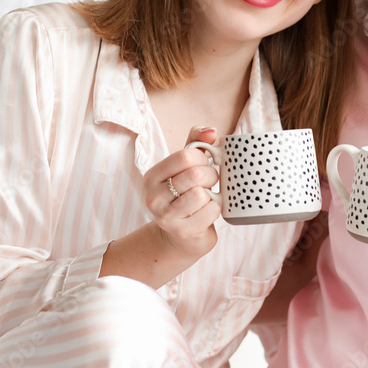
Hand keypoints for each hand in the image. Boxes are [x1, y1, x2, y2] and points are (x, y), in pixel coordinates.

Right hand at [142, 126, 221, 259]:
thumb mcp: (186, 166)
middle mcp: (154, 197)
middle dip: (211, 175)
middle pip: (195, 174)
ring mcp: (166, 217)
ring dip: (212, 194)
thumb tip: (212, 131)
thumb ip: (196, 142)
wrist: (181, 236)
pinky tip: (206, 212)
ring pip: (202, 194)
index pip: (184, 156)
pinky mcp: (183, 232)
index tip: (204, 164)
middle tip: (209, 182)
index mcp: (152, 176)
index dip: (202, 157)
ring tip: (206, 197)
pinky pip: (211, 211)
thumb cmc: (185, 194)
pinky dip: (215, 209)